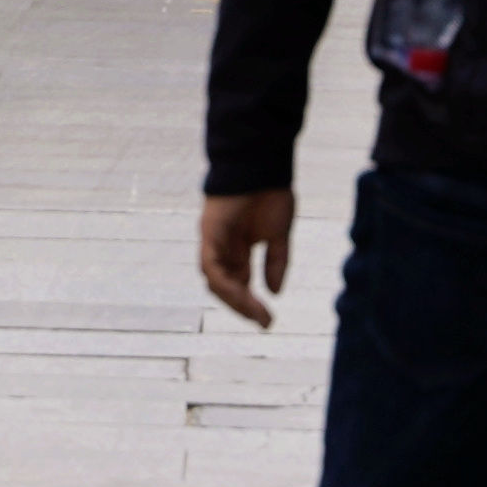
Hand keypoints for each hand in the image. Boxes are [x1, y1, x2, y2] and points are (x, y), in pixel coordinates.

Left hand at [201, 186, 295, 325]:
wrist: (261, 164)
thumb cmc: (270, 193)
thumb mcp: (278, 235)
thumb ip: (276, 263)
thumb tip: (275, 292)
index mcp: (238, 248)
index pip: (238, 283)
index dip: (250, 302)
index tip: (268, 319)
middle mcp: (223, 248)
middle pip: (226, 287)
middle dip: (243, 306)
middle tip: (263, 321)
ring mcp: (214, 241)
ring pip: (216, 281)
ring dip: (235, 300)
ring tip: (256, 312)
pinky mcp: (208, 234)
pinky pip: (211, 266)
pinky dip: (225, 283)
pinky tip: (244, 294)